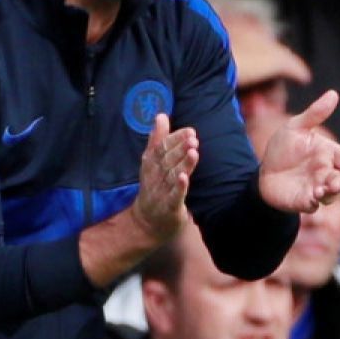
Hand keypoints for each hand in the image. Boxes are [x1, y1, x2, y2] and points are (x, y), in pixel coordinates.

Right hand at [131, 114, 198, 243]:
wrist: (146, 223)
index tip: (190, 131)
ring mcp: (160, 193)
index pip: (161, 149)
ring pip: (171, 176)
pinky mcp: (168, 208)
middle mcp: (154, 177)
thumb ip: (157, 140)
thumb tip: (161, 116)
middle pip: (166, 161)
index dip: (175, 139)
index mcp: (150, 165)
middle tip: (193, 139)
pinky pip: (173, 197)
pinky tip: (185, 177)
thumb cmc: (154, 187)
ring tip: (193, 152)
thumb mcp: (152, 163)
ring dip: (182, 164)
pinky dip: (179, 187)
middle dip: (179, 149)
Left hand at [257, 91, 339, 212]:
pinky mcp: (304, 201)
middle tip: (335, 182)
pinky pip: (313, 205)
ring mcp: (316, 188)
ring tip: (321, 190)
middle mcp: (325, 172)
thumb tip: (333, 93)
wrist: (264, 170)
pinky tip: (311, 198)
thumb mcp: (295, 127)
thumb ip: (315, 114)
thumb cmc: (284, 148)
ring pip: (330, 195)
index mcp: (328, 154)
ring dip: (329, 193)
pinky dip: (314, 203)